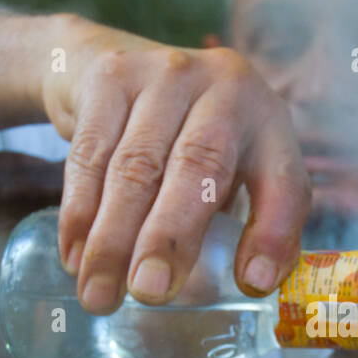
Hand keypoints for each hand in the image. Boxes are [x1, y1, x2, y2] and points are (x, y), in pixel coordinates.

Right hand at [42, 15, 310, 313]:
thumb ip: (253, 221)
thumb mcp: (239, 168)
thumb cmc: (194, 138)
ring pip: (135, 166)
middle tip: (151, 292)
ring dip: (112, 239)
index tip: (251, 284)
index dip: (272, 233)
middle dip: (171, 236)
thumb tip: (251, 286)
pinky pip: (89, 155)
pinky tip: (75, 257)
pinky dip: (79, 213)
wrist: (120, 63)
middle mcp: (225, 88)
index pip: (283, 181)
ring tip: (100, 295)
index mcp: (269, 122)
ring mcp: (164, 75)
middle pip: (199, 166)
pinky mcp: (110, 77)